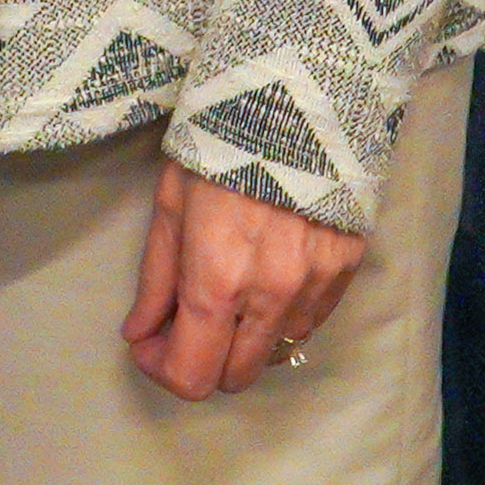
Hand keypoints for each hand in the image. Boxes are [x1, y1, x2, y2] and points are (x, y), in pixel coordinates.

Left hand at [124, 160, 368, 398]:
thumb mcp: (169, 206)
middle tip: (180, 323)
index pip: (191, 373)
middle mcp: (270, 298)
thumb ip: (155, 279)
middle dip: (200, 359)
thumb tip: (138, 334)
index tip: (147, 342)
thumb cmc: (217, 149)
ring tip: (224, 294)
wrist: (296, 107)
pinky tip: (263, 281)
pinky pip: (308, 324)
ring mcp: (315, 291)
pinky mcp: (346, 276)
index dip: (161, 369)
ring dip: (241, 341)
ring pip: (274, 354)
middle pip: (234, 376)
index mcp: (217, 281)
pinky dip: (278, 319)